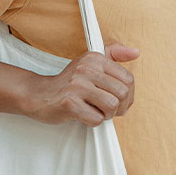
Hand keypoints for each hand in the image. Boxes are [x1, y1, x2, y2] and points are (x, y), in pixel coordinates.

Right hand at [22, 43, 138, 125]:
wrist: (39, 94)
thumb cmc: (69, 83)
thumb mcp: (91, 63)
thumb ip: (114, 55)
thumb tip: (136, 52)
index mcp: (95, 59)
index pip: (128, 79)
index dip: (129, 95)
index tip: (120, 101)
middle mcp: (87, 69)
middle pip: (122, 94)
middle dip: (120, 107)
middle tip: (109, 110)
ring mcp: (77, 86)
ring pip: (112, 106)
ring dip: (107, 115)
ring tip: (97, 112)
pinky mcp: (69, 103)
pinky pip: (96, 119)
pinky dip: (93, 121)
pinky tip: (84, 115)